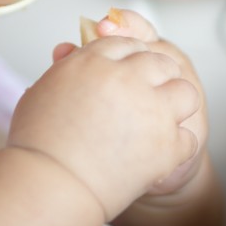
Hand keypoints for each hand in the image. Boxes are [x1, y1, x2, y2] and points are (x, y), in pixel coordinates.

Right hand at [9, 25, 199, 219]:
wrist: (50, 184)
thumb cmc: (39, 142)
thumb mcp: (41, 91)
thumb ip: (62, 68)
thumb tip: (68, 51)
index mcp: (93, 61)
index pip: (124, 42)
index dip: (128, 54)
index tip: (128, 66)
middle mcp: (127, 79)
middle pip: (159, 61)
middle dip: (158, 72)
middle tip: (150, 90)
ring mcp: (152, 110)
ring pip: (184, 92)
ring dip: (176, 102)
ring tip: (163, 117)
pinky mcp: (166, 144)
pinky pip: (186, 136)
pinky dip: (176, 146)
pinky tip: (160, 154)